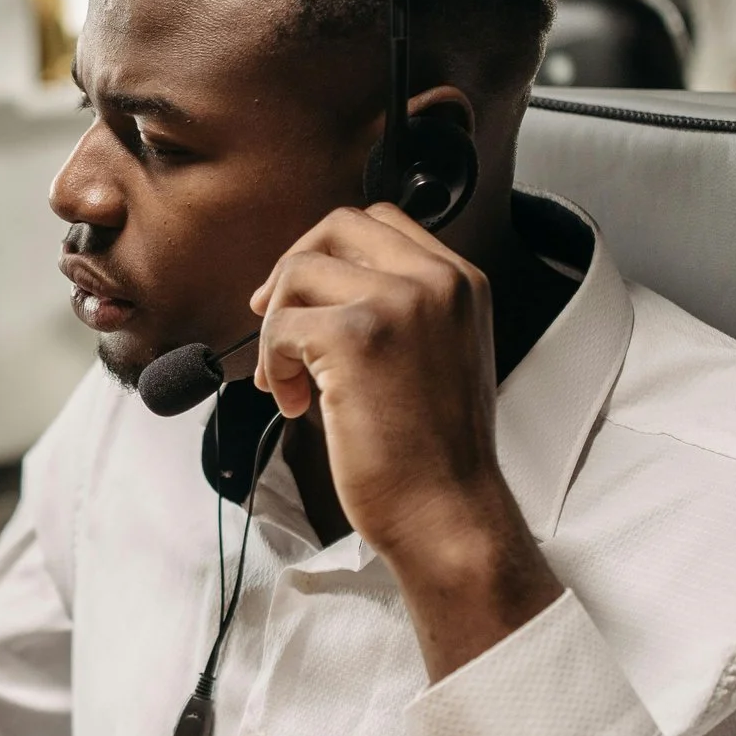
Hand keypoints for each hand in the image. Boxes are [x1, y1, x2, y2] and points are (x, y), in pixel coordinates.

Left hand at [249, 203, 559, 676]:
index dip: (328, 254)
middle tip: (277, 327)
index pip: (379, 222)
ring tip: (292, 383)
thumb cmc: (434, 453)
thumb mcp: (438, 355)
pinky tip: (297, 403)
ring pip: (298, 272)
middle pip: (336, 227)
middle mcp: (438, 281)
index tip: (304, 301)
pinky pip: (280, 324)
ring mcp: (399, 303)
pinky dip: (274, 363)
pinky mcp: (356, 337)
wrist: (447, 513)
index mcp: (462, 282)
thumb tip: (317, 287)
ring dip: (277, 329)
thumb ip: (399, 309)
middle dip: (293, 273)